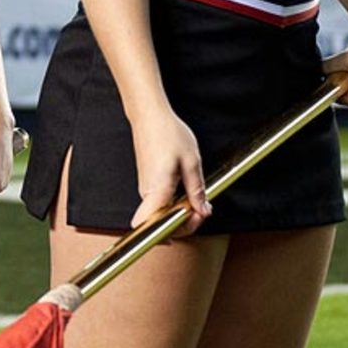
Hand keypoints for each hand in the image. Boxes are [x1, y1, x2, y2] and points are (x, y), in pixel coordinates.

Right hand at [129, 108, 210, 234]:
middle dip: (183, 223)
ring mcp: (145, 188)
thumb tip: (202, 210)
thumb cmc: (167, 133)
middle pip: (160, 224)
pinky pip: (160, 202)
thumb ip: (197, 190)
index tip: (195, 217)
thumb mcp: (191, 161)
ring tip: (196, 199)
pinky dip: (174, 203)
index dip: (175, 231)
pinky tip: (186, 191)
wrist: (149, 116)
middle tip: (202, 209)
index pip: (154, 227)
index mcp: (157, 189)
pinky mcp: (147, 183)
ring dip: (179, 212)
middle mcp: (146, 193)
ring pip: (161, 213)